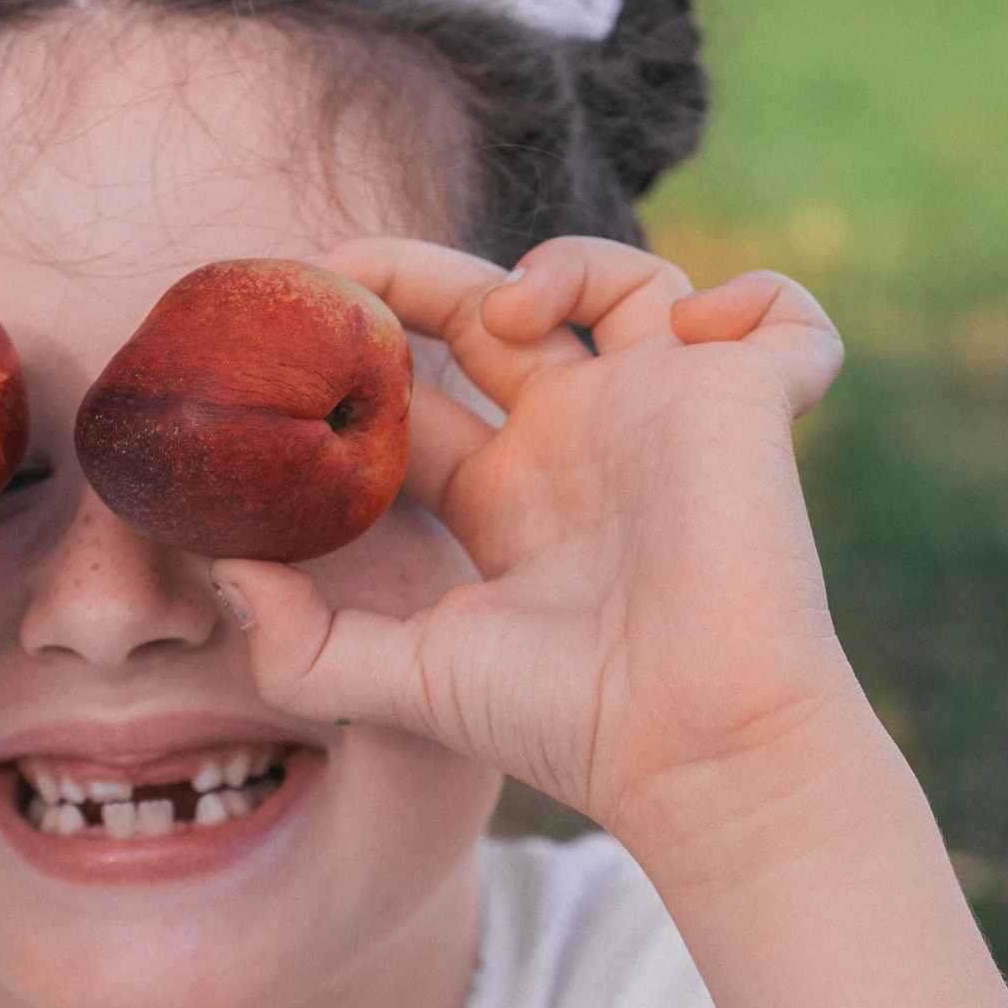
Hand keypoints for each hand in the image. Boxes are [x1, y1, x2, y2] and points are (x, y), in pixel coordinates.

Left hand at [216, 236, 846, 845]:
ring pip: (630, 282)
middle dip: (423, 276)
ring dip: (572, 259)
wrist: (693, 748)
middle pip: (497, 310)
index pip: (420, 391)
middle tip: (356, 271)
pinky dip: (760, 297)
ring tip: (521, 309)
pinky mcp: (750, 404)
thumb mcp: (408, 681)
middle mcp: (582, 440)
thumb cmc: (565, 723)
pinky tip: (701, 324)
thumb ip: (303, 645)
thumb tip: (222, 576)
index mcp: (504, 491)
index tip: (299, 323)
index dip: (361, 347)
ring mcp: (667, 414)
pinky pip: (784, 319)